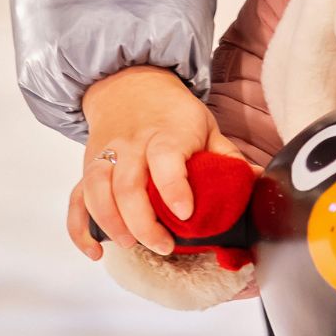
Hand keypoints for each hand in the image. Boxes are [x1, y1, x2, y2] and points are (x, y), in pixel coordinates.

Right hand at [65, 66, 240, 260]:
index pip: (166, 159)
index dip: (174, 188)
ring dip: (109, 222)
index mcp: (166, 134)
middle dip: (142, 221)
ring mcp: (106, 156)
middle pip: (128, 184)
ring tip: (128, 246)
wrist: (129, 84)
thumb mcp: (205, 127)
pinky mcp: (89, 167)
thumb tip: (259, 181)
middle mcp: (131, 145)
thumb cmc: (173, 113)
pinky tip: (95, 251)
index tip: (184, 214)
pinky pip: (77, 198)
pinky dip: (79, 227)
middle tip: (162, 245)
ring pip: (97, 189)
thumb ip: (227, 157)